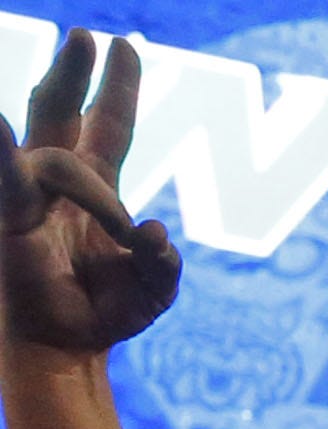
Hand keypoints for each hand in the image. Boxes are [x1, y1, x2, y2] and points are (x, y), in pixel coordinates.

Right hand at [0, 32, 178, 357]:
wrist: (68, 347)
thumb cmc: (108, 313)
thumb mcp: (154, 289)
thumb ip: (165, 263)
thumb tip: (156, 233)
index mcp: (97, 188)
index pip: (110, 125)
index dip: (117, 88)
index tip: (121, 45)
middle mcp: (58, 181)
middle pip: (62, 111)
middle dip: (73, 73)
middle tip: (85, 36)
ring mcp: (29, 195)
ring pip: (55, 155)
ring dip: (87, 178)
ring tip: (110, 187)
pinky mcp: (9, 217)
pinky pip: (7, 179)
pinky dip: (1, 151)